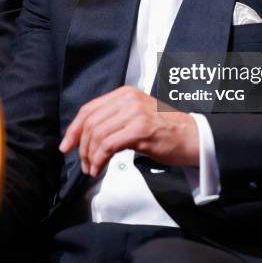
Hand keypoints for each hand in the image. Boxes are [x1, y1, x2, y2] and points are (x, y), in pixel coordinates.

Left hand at [59, 87, 198, 176]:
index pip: (89, 109)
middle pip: (90, 122)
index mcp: (125, 94)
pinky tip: (100, 167)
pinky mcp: (140, 130)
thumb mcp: (137, 115)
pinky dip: (99, 159)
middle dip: (81, 146)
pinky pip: (108, 145)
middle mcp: (129, 100)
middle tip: (83, 163)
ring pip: (97, 135)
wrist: (193, 136)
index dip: (74, 129)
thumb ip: (115, 118)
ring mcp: (135, 113)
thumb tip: (88, 135)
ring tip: (93, 168)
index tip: (67, 145)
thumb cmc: (167, 130)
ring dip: (90, 156)